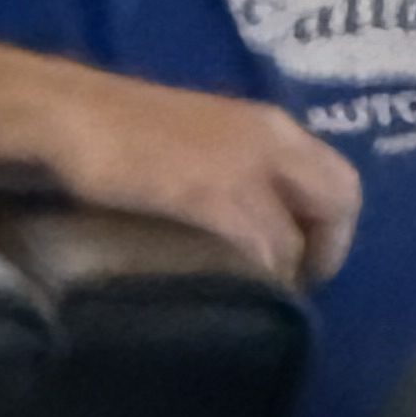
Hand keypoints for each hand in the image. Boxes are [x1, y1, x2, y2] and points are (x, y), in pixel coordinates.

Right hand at [39, 66, 361, 282]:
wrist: (76, 116)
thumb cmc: (124, 131)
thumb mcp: (199, 143)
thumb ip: (230, 169)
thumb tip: (243, 218)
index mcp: (270, 125)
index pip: (337, 178)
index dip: (330, 229)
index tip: (301, 263)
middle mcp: (273, 139)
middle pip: (339, 200)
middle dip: (324, 253)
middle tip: (290, 287)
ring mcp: (245, 168)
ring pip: (296, 235)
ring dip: (281, 276)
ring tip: (253, 300)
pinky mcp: (213, 196)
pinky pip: (260, 248)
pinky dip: (255, 279)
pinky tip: (231, 295)